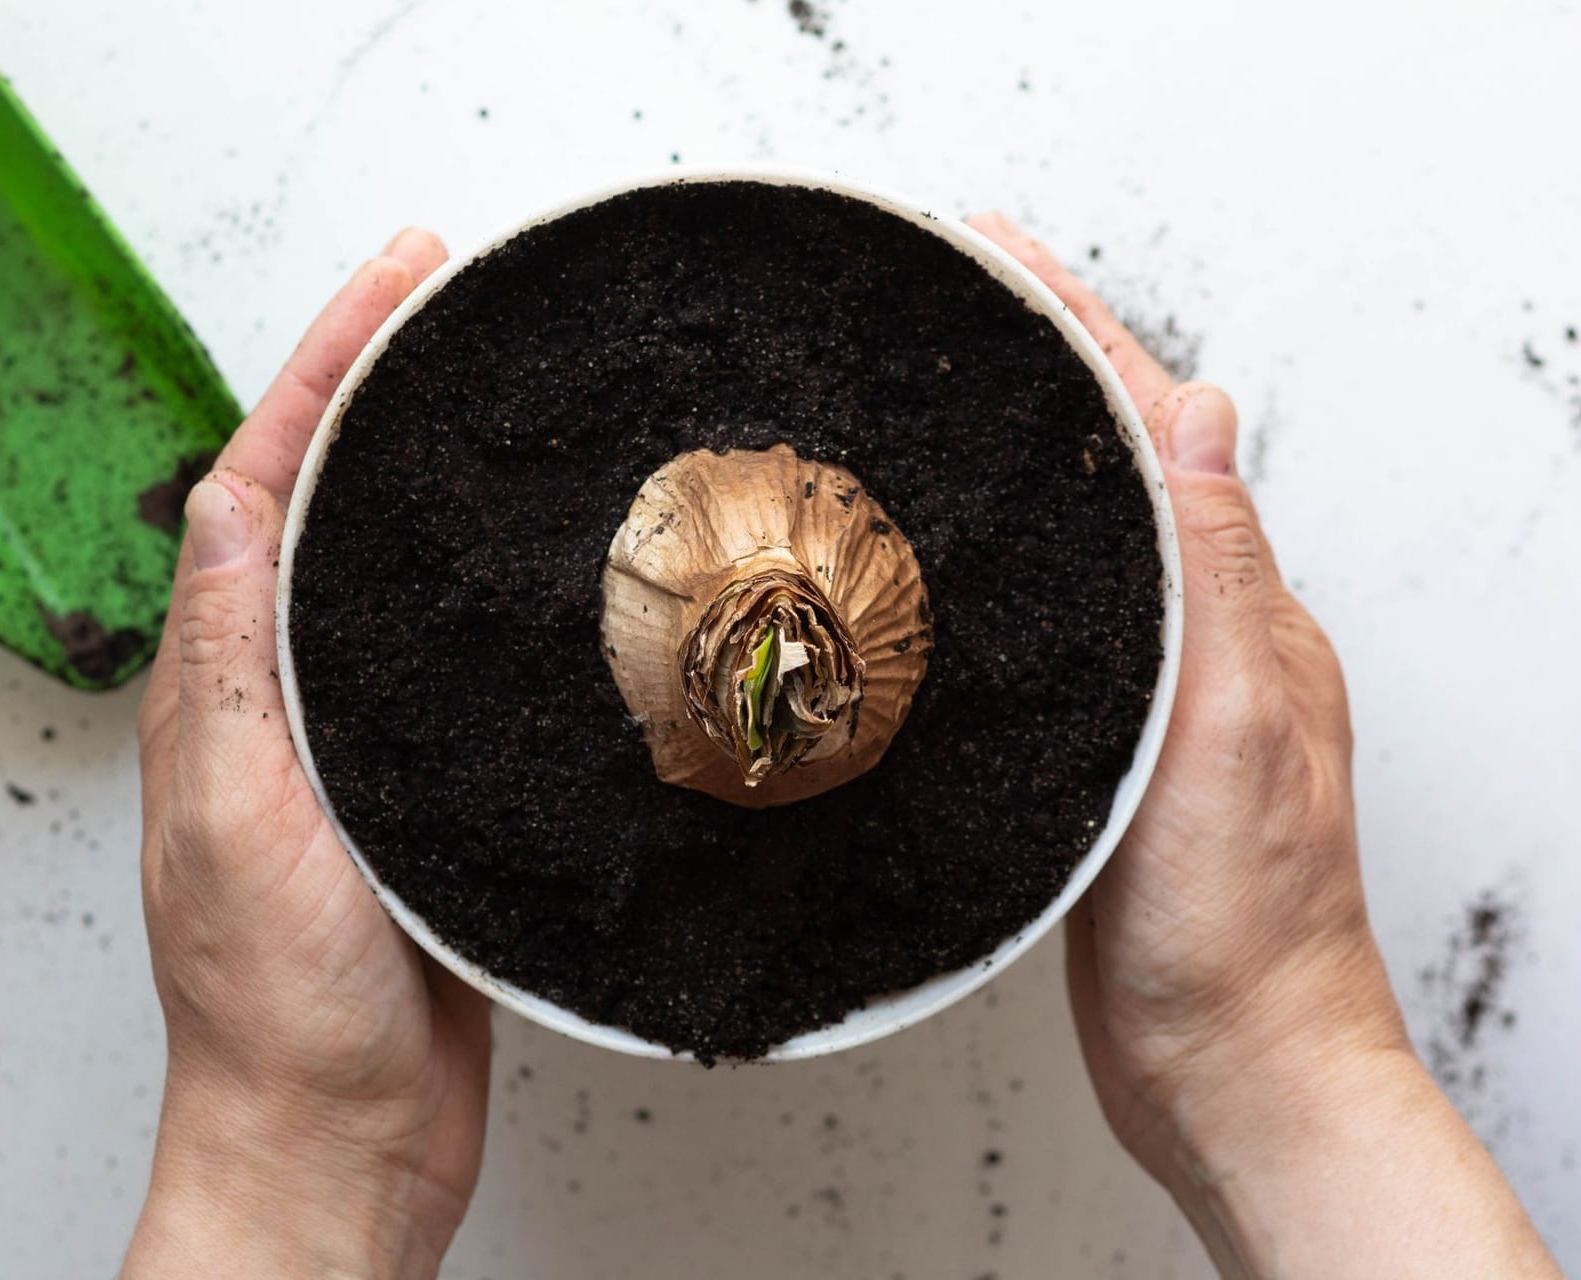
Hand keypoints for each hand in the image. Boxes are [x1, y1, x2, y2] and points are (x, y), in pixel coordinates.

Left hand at [124, 231, 489, 1279]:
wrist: (341, 1143)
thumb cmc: (280, 1014)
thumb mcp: (236, 818)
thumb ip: (229, 665)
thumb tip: (225, 502)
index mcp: (220, 689)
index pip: (262, 484)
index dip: (326, 367)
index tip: (399, 280)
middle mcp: (275, 701)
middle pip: (318, 504)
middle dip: (373, 387)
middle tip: (446, 298)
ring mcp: (347, 744)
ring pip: (379, 570)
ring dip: (421, 469)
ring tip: (487, 390)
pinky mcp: (414, 793)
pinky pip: (435, 656)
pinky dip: (470, 583)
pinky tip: (525, 565)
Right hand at [966, 214, 1557, 1277]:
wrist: (1232, 1070)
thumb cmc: (1238, 934)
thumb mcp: (1228, 732)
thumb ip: (1214, 576)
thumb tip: (1198, 411)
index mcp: (1244, 615)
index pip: (1156, 430)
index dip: (1077, 328)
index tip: (993, 253)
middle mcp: (1210, 640)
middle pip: (1122, 463)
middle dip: (1045, 365)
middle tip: (952, 295)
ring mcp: (1165, 696)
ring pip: (1090, 538)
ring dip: (1029, 453)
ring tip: (947, 393)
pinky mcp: (1118, 753)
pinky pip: (1069, 620)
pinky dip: (1019, 558)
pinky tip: (964, 562)